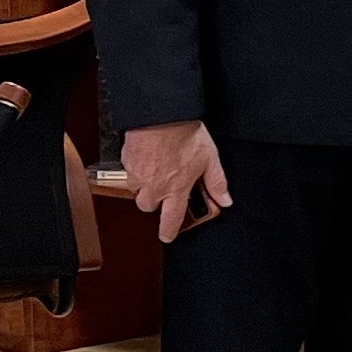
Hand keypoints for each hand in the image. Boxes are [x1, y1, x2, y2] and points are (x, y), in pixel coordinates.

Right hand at [123, 120, 231, 243]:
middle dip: (155, 201)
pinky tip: (149, 157)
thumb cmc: (184, 134)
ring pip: (137, 190)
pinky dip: (138, 169)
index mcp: (176, 188)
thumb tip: (225, 199)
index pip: (170, 219)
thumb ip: (216, 182)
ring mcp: (138, 175)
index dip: (169, 231)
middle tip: (166, 189)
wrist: (161, 116)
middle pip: (147, 206)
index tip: (168, 236)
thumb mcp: (210, 159)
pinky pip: (130, 172)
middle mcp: (154, 186)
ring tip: (158, 170)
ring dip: (145, 185)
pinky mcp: (127, 162)